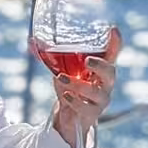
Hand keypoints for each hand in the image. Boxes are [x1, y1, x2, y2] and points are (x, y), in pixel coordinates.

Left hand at [52, 25, 120, 147]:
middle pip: (110, 72)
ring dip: (79, 84)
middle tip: (87, 60)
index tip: (113, 30)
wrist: (68, 116)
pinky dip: (76, 101)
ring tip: (61, 78)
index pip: (112, 54)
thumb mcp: (60, 70)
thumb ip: (49, 56)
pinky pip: (88, 108)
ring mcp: (101, 99)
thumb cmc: (68, 87)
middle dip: (100, 65)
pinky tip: (66, 95)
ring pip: (97, 92)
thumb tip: (31, 41)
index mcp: (99, 69)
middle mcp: (104, 83)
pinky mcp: (93, 114)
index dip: (115, 43)